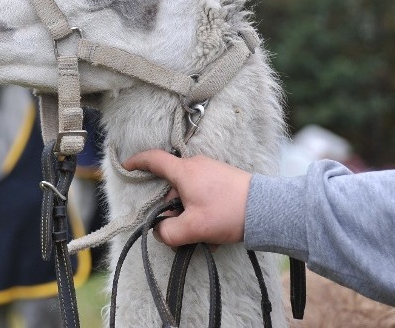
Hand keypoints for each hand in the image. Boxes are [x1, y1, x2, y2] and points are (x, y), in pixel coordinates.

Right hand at [123, 150, 251, 246]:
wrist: (268, 210)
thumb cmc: (228, 213)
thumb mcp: (194, 228)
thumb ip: (169, 232)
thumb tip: (160, 231)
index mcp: (184, 172)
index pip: (153, 159)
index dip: (136, 162)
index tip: (125, 166)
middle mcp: (197, 166)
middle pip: (172, 185)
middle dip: (172, 208)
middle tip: (181, 229)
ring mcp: (212, 171)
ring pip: (189, 192)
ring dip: (189, 213)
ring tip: (204, 235)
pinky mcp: (224, 179)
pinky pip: (204, 194)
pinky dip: (203, 211)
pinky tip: (215, 231)